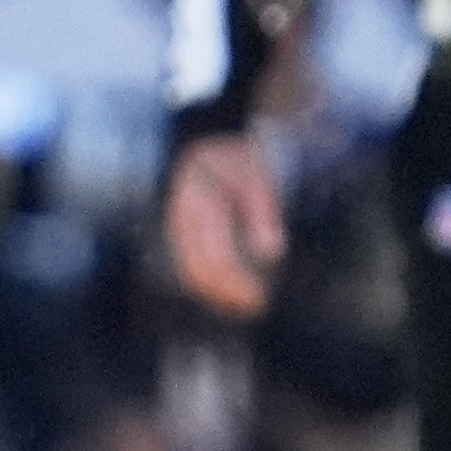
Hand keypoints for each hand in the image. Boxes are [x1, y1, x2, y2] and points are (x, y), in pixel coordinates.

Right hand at [165, 133, 285, 319]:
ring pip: (192, 271)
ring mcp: (179, 229)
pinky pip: (191, 263)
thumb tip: (272, 252)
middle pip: (200, 272)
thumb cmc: (231, 159)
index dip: (237, 286)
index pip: (217, 260)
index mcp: (203, 208)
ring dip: (218, 293)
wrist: (199, 142)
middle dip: (227, 296)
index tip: (259, 300)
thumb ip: (262, 213)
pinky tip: (230, 288)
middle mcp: (184, 223)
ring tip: (245, 304)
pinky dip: (211, 281)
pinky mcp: (181, 233)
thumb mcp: (254, 177)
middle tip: (255, 308)